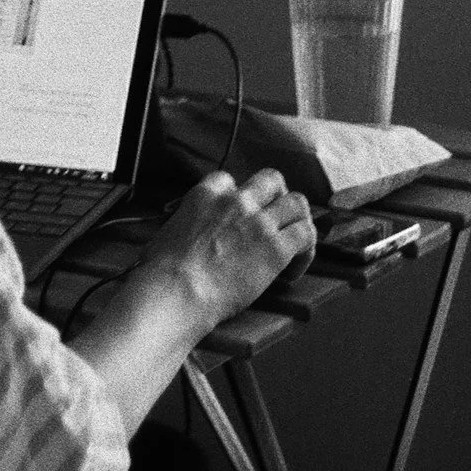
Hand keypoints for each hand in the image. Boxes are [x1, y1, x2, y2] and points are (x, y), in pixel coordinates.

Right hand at [136, 169, 315, 330]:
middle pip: (272, 179)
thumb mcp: (170, 230)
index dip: (240, 196)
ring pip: (298, 202)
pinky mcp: (277, 248)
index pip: (232, 179)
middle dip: (277, 196)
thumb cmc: (163, 270)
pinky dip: (306, 251)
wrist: (176, 291)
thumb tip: (190, 232)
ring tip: (294, 242)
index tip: (241, 214)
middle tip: (276, 219)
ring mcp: (260, 222)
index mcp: (207, 193)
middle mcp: (237, 201)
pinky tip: (292, 271)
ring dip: (298, 219)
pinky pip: (307, 236)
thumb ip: (188, 221)